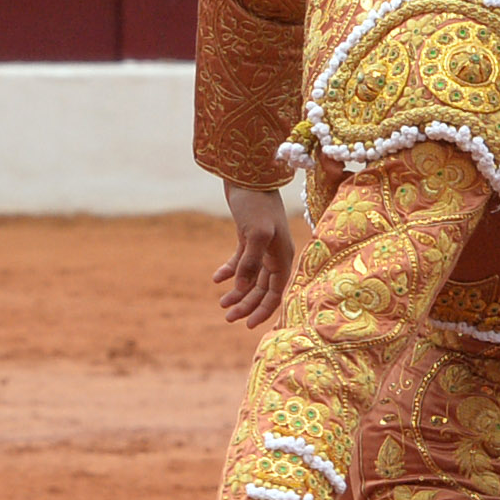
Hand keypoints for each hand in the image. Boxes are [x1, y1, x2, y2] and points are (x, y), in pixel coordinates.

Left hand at [213, 181, 294, 328]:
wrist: (248, 173)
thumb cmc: (255, 202)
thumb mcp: (254, 233)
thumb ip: (250, 263)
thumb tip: (242, 289)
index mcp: (282, 256)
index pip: (275, 292)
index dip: (263, 310)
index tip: (247, 325)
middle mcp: (275, 254)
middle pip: (262, 289)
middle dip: (246, 304)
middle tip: (227, 317)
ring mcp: (262, 246)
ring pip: (251, 278)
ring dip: (238, 292)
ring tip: (221, 303)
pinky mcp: (248, 236)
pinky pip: (241, 261)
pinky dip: (230, 271)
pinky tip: (216, 279)